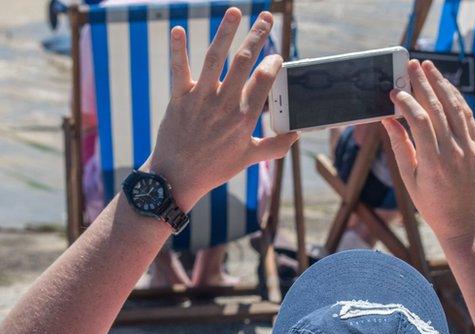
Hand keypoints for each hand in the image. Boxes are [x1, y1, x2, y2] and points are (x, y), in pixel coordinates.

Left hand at [145, 9, 297, 209]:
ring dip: (225, 33)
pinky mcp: (178, 98)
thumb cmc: (214, 169)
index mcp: (244, 117)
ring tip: (235, 12)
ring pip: (215, 59)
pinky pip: (179, 70)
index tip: (277, 57)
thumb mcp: (249, 159)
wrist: (177, 178)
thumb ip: (276, 146)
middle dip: (258, 36)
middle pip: (244, 62)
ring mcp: (200, 99)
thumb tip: (297, 134)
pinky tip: (178, 29)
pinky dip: (178, 50)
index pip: (264, 81)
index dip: (273, 64)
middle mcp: (224, 104)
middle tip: (267, 18)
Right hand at [382, 60, 474, 246]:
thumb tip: (387, 120)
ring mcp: (468, 148)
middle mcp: (453, 151)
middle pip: (438, 108)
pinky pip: (467, 116)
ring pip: (455, 107)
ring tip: (428, 67)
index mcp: (433, 162)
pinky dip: (456, 98)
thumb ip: (399, 148)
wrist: (465, 222)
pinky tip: (446, 87)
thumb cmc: (432, 205)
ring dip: (441, 83)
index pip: (419, 121)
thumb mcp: (409, 181)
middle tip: (410, 65)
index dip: (406, 102)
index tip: (394, 91)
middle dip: (423, 83)